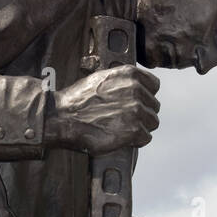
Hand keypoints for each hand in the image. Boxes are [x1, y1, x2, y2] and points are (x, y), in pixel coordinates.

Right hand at [45, 65, 159, 153]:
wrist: (63, 117)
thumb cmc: (77, 100)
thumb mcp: (101, 78)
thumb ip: (122, 82)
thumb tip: (132, 90)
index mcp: (130, 74)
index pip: (154, 86)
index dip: (145, 97)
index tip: (136, 103)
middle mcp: (136, 90)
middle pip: (153, 106)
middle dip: (142, 114)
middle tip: (125, 120)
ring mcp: (136, 110)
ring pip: (152, 122)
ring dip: (140, 128)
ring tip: (122, 129)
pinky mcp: (134, 129)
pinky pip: (146, 138)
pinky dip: (135, 141)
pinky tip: (122, 138)